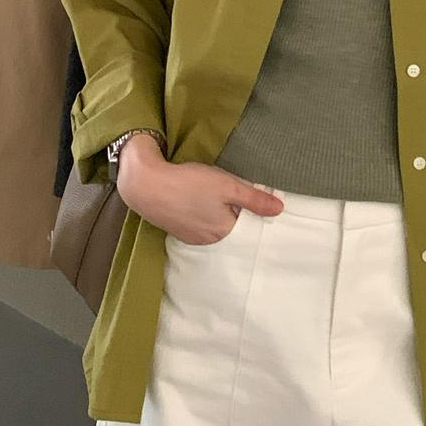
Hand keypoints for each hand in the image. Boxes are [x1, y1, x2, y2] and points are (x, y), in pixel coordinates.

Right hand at [117, 140, 283, 243]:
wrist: (146, 185)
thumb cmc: (189, 183)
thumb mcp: (227, 185)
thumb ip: (254, 199)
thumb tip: (280, 210)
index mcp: (224, 232)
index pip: (248, 226)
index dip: (253, 211)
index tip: (252, 197)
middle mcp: (208, 241)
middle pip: (232, 227)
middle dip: (236, 212)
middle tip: (232, 191)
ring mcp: (191, 237)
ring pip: (214, 226)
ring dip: (218, 213)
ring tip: (213, 193)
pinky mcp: (177, 230)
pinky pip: (198, 224)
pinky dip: (202, 214)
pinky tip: (197, 199)